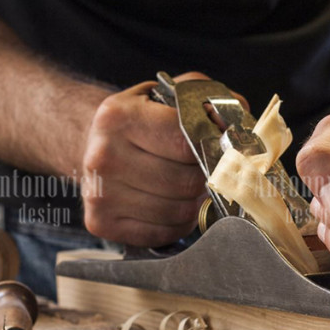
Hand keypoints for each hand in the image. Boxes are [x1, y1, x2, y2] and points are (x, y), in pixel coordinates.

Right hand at [82, 73, 211, 245]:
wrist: (93, 144)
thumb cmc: (141, 121)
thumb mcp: (168, 96)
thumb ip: (208, 102)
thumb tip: (235, 127)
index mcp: (119, 116)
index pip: (187, 143)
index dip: (211, 150)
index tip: (219, 150)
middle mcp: (103, 156)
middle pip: (185, 182)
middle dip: (204, 179)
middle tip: (205, 172)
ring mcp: (99, 193)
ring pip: (177, 211)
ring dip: (193, 203)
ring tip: (188, 189)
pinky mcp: (101, 223)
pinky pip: (162, 233)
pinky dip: (177, 224)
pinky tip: (171, 205)